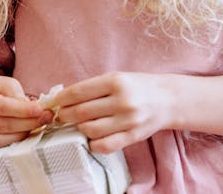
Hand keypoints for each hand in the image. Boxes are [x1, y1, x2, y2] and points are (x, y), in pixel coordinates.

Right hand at [0, 75, 48, 166]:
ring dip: (19, 138)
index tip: (40, 110)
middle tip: (45, 119)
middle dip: (27, 124)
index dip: (23, 110)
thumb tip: (29, 108)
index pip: (0, 106)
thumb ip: (15, 92)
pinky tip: (8, 152)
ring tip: (33, 129)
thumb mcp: (2, 83)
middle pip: (1, 125)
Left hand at [52, 72, 173, 153]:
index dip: (61, 99)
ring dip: (79, 128)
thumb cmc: (137, 86)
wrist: (168, 99)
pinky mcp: (133, 136)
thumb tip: (64, 98)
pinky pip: (106, 145)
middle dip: (66, 115)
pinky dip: (93, 144)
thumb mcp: (116, 78)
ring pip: (90, 129)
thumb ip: (93, 87)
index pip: (78, 92)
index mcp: (115, 82)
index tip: (54, 102)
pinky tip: (92, 138)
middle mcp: (122, 100)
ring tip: (79, 124)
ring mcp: (128, 120)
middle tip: (63, 115)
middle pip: (81, 112)